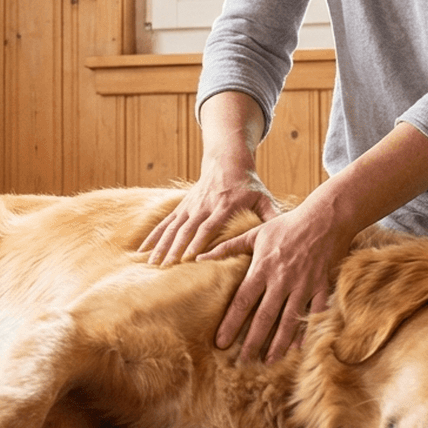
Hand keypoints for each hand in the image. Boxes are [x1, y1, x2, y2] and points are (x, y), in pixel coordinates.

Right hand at [141, 170, 277, 265]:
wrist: (227, 159)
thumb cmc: (249, 183)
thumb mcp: (263, 196)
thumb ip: (272, 215)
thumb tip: (285, 233)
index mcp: (224, 205)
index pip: (209, 226)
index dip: (199, 241)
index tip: (190, 258)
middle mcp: (204, 205)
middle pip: (187, 229)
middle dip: (176, 248)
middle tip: (166, 268)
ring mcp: (191, 205)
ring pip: (173, 227)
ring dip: (161, 245)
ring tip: (151, 264)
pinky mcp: (183, 206)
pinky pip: (166, 223)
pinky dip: (153, 236)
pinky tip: (142, 250)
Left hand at [203, 203, 353, 363]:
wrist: (325, 218)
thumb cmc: (287, 225)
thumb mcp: (255, 233)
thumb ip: (228, 247)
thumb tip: (200, 256)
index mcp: (263, 268)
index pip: (243, 301)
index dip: (231, 323)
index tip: (221, 342)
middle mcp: (282, 280)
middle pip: (264, 316)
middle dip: (253, 341)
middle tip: (242, 361)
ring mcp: (303, 285)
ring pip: (288, 320)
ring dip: (278, 343)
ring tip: (268, 361)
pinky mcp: (321, 287)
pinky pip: (313, 313)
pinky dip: (305, 331)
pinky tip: (297, 347)